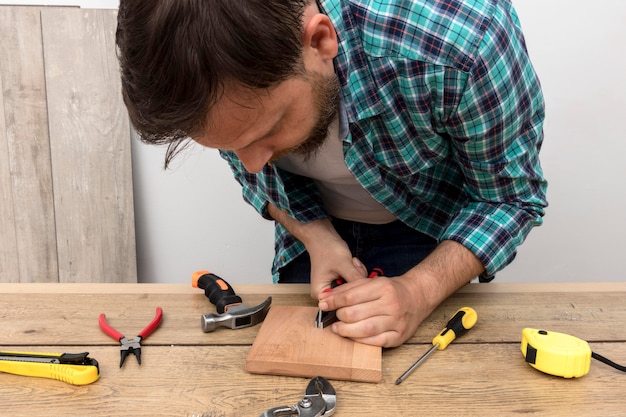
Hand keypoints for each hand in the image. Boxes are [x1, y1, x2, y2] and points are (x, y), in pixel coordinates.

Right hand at [305, 234, 367, 298]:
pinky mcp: (341, 283)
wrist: (323, 237)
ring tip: (351, 262)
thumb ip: (354, 277)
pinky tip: (352, 263)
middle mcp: (327, 294)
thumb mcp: (342, 263)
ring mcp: (334, 289)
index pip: (341, 303)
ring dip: (357, 275)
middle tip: (353, 265)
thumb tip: (369, 290)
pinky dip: (357, 273)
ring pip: (354, 289)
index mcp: (320, 293)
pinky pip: (355, 282)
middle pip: (349, 297)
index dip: (353, 292)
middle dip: (355, 280)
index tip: (357, 277)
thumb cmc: (327, 248)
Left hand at [317, 272, 433, 346]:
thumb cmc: (391, 290)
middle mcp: (391, 304)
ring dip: (346, 331)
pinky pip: (376, 342)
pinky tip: (353, 337)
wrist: (417, 296)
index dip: (333, 302)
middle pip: (355, 314)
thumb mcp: (371, 282)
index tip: (323, 305)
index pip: (350, 296)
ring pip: (365, 329)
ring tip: (338, 329)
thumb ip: (349, 288)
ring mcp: (396, 321)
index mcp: (383, 287)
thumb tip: (326, 297)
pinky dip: (361, 341)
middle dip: (339, 316)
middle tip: (334, 317)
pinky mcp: (399, 336)